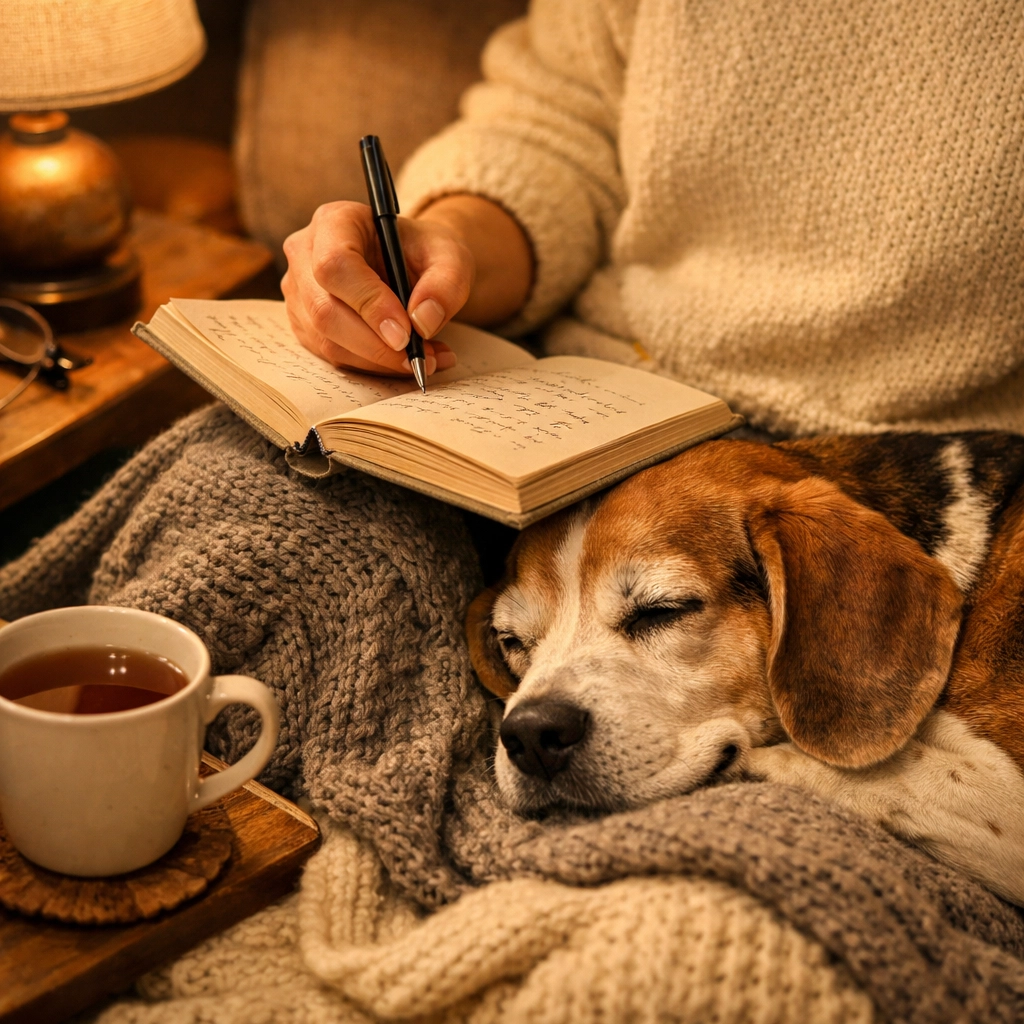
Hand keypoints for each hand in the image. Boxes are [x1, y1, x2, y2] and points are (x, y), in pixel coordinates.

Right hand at [281, 200, 470, 375]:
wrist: (412, 264)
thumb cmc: (425, 253)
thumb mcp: (451, 258)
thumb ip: (446, 285)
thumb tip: (423, 322)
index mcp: (335, 221)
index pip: (336, 265)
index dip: (369, 303)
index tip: (406, 332)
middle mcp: (306, 253)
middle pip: (324, 310)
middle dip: (375, 345)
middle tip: (419, 358)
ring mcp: (299, 291)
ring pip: (327, 340)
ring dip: (378, 361)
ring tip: (425, 360)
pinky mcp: (305, 323)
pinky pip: (332, 356)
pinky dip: (372, 366)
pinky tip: (405, 360)